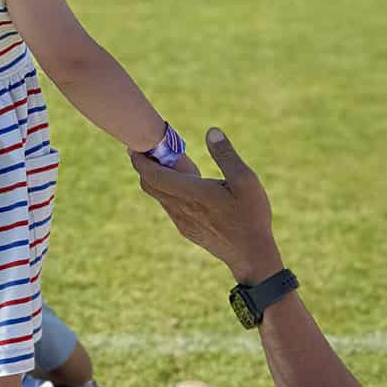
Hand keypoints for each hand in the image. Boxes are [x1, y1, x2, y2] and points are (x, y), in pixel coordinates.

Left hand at [130, 128, 281, 282]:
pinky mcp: (188, 231)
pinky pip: (170, 207)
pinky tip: (186, 187)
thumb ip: (226, 154)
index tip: (135, 147)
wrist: (251, 255)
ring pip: (160, 197)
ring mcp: (182, 222)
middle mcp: (181, 209)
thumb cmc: (251, 216)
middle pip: (150, 186)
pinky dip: (168, 192)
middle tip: (150, 150)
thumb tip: (211, 131)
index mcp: (191, 193)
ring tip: (170, 164)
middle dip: (145, 167)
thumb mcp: (245, 180)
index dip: (141, 161)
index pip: (153, 175)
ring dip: (158, 179)